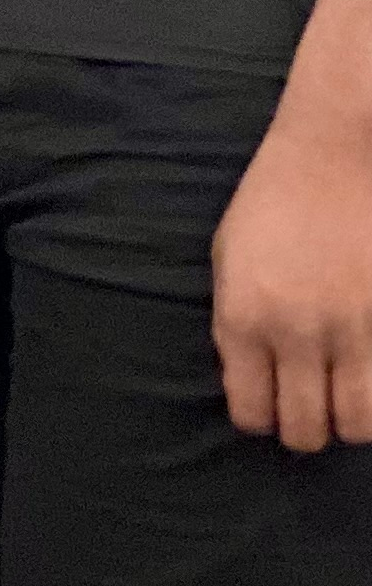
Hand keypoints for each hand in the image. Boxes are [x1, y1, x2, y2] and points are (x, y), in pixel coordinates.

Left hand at [212, 111, 371, 450]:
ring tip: (344, 396)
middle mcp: (296, 333)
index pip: (252, 412)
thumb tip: (249, 385)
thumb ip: (234, 327)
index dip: (261, 418)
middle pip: (305, 429)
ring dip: (349, 420)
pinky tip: (368, 375)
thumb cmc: (273, 203)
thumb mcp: (228, 262)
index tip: (270, 406)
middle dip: (306, 429)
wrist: (335, 156)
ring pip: (357, 424)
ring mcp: (352, 329)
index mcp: (243, 318)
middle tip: (311, 407)